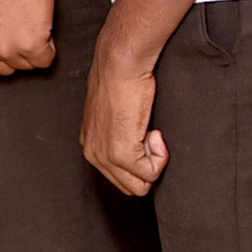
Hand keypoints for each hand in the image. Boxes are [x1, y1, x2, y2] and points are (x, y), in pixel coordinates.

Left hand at [0, 0, 57, 81]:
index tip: (1, 54)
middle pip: (5, 70)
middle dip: (14, 53)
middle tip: (17, 27)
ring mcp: (5, 49)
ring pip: (27, 65)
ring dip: (32, 47)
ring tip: (27, 20)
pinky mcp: (30, 44)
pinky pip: (45, 60)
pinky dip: (49, 46)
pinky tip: (41, 25)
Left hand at [82, 43, 168, 195]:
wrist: (121, 65)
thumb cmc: (123, 81)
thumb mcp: (116, 114)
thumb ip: (120, 134)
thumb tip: (140, 147)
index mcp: (91, 144)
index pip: (118, 176)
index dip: (141, 162)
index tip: (146, 136)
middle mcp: (93, 153)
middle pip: (129, 186)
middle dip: (148, 167)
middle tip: (151, 137)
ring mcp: (105, 155)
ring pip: (139, 185)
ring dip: (155, 162)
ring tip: (151, 134)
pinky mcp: (120, 153)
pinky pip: (150, 173)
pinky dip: (160, 156)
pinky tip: (154, 132)